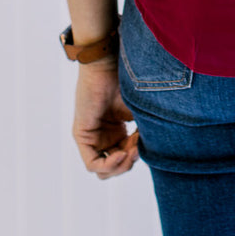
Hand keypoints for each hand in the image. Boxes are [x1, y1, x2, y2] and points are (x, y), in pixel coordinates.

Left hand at [72, 57, 139, 179]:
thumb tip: (152, 154)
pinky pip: (93, 163)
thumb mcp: (139, 114)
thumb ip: (143, 135)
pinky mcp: (82, 136)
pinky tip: (121, 154)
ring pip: (104, 170)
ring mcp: (91, 137)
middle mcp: (104, 136)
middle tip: (138, 150)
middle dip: (129, 163)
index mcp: (117, 131)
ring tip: (130, 152)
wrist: (108, 64)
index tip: (147, 145)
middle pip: (115, 167)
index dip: (138, 156)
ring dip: (120, 166)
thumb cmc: (125, 81)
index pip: (126, 158)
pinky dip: (109, 164)